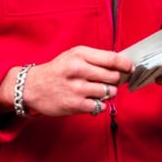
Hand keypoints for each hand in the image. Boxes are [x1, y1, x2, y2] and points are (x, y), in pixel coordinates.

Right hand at [0, 46, 133, 116]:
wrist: (31, 87)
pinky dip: (99, 105)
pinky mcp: (76, 104)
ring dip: (108, 93)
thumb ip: (94, 58)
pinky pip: (100, 106)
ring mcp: (78, 88)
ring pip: (109, 92)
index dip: (125, 64)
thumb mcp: (72, 56)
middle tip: (110, 81)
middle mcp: (79, 70)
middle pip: (113, 76)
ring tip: (98, 91)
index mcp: (80, 55)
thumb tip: (120, 65)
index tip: (130, 68)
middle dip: (115, 80)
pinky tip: (91, 101)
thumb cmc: (56, 70)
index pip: (112, 58)